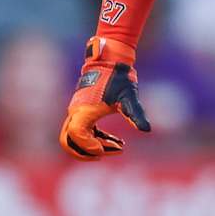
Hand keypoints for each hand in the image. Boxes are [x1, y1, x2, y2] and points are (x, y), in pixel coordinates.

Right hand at [59, 36, 150, 159]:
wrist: (110, 61)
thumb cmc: (119, 77)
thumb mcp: (129, 97)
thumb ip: (136, 114)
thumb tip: (146, 129)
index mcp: (84, 110)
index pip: (76, 135)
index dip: (89, 146)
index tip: (106, 149)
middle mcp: (76, 112)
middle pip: (68, 141)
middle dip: (84, 153)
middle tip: (105, 154)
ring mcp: (78, 112)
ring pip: (73, 138)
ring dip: (90, 147)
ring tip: (116, 148)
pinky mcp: (83, 112)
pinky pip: (83, 132)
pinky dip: (96, 140)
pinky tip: (116, 142)